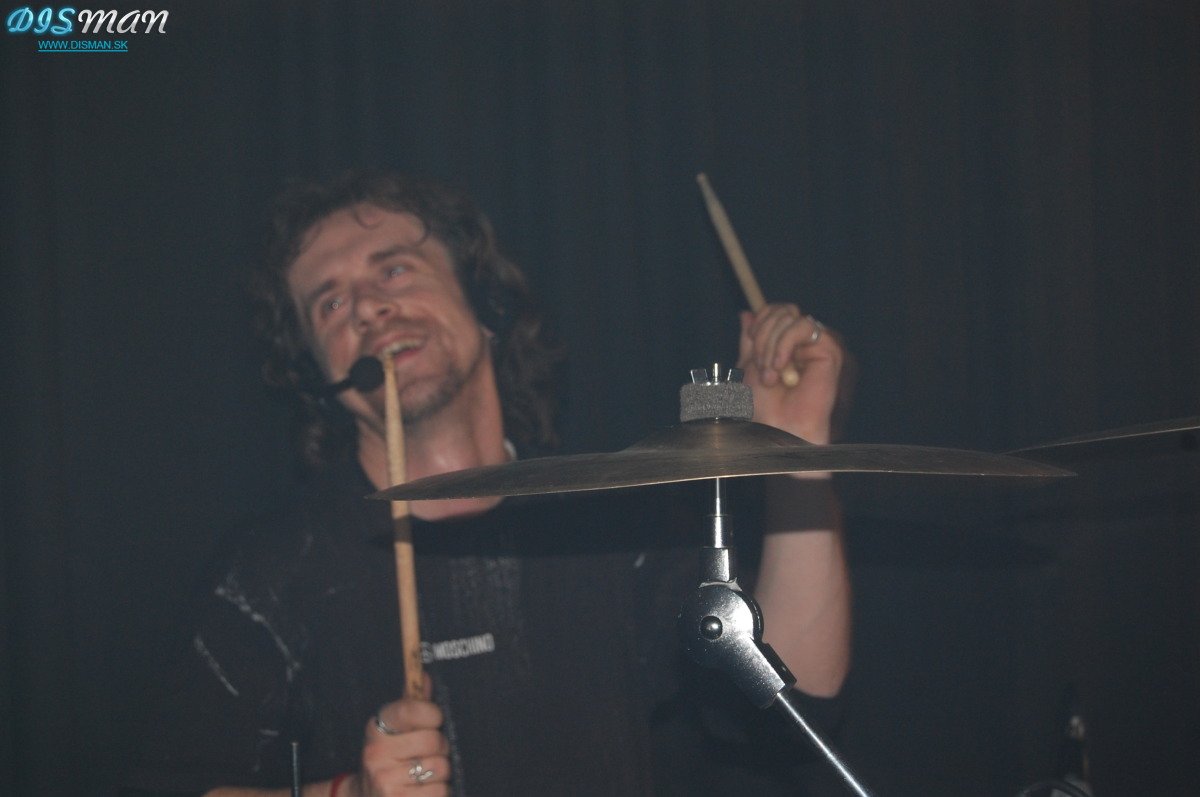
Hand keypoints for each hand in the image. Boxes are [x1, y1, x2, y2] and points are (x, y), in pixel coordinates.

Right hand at [350, 689, 450, 795]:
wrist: (365, 796)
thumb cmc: (389, 758)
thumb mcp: (394, 730)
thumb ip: (412, 703)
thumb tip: (424, 676)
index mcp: (377, 728)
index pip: (411, 708)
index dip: (432, 713)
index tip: (435, 720)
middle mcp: (376, 754)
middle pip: (434, 741)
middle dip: (441, 747)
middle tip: (430, 752)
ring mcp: (385, 781)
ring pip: (440, 768)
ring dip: (441, 772)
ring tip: (425, 773)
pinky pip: (439, 792)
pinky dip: (439, 792)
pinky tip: (423, 790)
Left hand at [737, 303, 845, 444]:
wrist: (779, 426)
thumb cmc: (764, 404)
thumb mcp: (748, 365)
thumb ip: (749, 339)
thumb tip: (747, 313)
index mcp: (784, 342)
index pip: (773, 311)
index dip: (760, 321)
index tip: (750, 344)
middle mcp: (802, 341)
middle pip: (781, 310)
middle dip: (763, 337)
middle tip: (761, 368)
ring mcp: (816, 344)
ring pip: (790, 318)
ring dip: (771, 345)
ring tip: (771, 376)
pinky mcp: (829, 350)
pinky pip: (803, 327)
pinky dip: (784, 344)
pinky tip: (781, 367)